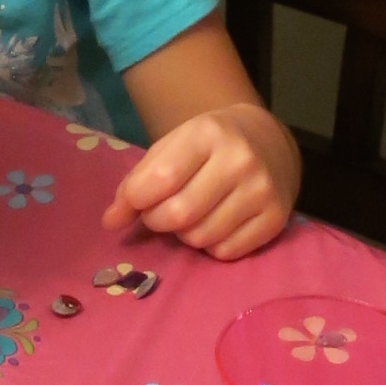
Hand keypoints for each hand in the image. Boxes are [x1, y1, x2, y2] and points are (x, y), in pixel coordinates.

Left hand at [102, 101, 298, 259]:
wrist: (269, 139)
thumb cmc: (210, 144)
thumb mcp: (173, 146)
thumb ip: (138, 180)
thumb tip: (109, 221)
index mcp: (208, 132)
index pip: (162, 177)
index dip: (138, 199)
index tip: (135, 202)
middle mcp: (240, 159)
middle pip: (180, 214)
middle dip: (157, 221)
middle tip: (158, 214)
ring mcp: (262, 190)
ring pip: (202, 238)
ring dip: (185, 234)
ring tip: (190, 214)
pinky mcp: (276, 219)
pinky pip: (226, 252)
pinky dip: (211, 246)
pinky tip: (216, 222)